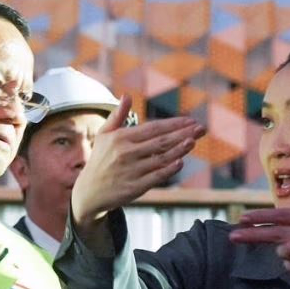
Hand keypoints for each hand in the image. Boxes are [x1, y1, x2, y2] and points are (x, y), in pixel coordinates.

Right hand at [70, 95, 203, 225]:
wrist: (88, 192)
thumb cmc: (100, 159)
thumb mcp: (103, 135)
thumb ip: (117, 115)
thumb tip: (127, 95)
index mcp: (121, 138)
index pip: (153, 128)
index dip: (173, 124)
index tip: (190, 120)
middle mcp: (126, 153)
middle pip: (160, 142)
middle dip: (183, 134)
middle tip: (201, 128)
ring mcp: (131, 171)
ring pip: (160, 158)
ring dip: (179, 150)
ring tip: (193, 141)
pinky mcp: (134, 187)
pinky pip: (155, 177)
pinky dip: (168, 170)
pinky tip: (181, 162)